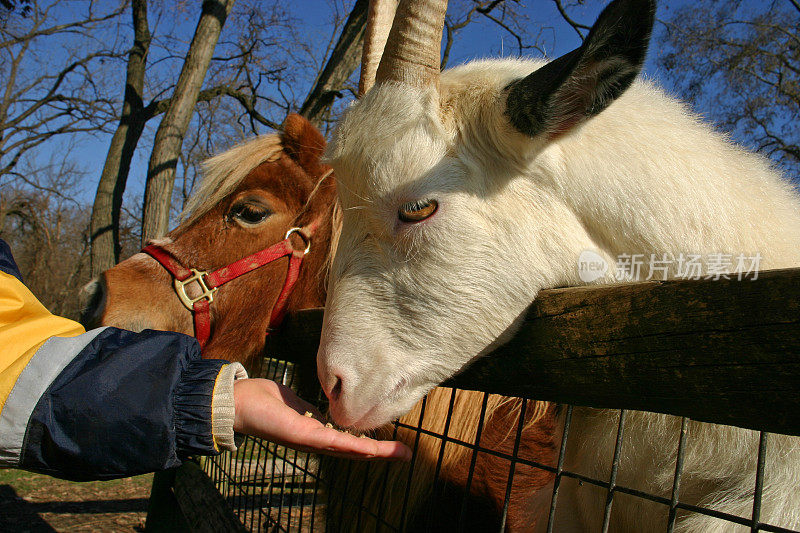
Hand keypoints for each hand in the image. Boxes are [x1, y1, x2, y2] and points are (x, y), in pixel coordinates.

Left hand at [232, 378, 410, 460]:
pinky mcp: (303, 436)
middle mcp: (316, 442)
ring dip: (376, 453)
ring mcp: (310, 441)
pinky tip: (371, 449)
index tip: (393, 444)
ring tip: (400, 454)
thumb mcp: (296, 404)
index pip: (349, 442)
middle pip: (355, 451)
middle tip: (408, 455)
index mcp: (316, 434)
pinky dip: (354, 446)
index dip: (372, 444)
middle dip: (383, 454)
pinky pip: (333, 442)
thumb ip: (312, 410)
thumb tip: (324, 410)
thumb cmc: (264, 401)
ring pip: (349, 450)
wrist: (238, 402)